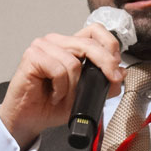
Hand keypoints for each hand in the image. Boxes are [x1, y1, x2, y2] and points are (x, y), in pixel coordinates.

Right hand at [0, 24, 123, 148]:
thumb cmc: (51, 105)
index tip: (115, 67)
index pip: (94, 31)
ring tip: (63, 95)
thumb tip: (121, 73)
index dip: (109, 45)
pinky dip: (60, 88)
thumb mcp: (85, 96)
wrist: (29, 119)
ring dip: (73, 86)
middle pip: (89, 43)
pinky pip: (58, 70)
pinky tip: (54, 95)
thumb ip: (104, 84)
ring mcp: (43, 47)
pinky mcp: (32, 57)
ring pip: (73, 62)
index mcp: (70, 46)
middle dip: (105, 63)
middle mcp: (57, 42)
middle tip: (110, 78)